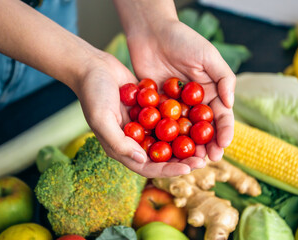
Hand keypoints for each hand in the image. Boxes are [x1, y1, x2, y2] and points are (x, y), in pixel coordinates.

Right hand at [74, 53, 204, 177]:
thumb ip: (119, 142)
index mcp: (122, 148)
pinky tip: (198, 120)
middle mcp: (134, 140)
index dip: (169, 170)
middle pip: (162, 156)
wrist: (93, 67)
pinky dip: (181, 122)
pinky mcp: (149, 110)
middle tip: (203, 158)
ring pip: (168, 139)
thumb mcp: (102, 119)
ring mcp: (143, 125)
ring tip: (205, 143)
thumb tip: (142, 160)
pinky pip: (167, 119)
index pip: (148, 167)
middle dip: (182, 159)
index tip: (188, 168)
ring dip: (185, 142)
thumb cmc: (92, 94)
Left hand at [127, 20, 235, 161]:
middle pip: (204, 130)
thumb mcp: (208, 56)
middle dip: (208, 146)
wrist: (152, 33)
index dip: (224, 131)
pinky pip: (162, 125)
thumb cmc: (183, 40)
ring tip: (190, 161)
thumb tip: (230, 104)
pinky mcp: (157, 108)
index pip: (221, 117)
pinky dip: (165, 139)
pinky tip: (166, 151)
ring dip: (188, 148)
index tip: (223, 145)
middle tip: (208, 160)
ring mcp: (176, 107)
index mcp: (211, 93)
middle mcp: (195, 104)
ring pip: (184, 132)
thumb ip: (224, 78)